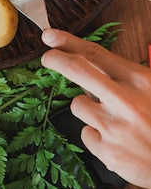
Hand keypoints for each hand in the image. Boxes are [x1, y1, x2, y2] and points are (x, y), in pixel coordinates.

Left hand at [41, 28, 150, 188]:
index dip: (68, 42)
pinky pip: (87, 134)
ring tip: (111, 119)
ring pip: (78, 105)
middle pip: (77, 69)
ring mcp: (114, 127)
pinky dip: (96, 136)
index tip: (52, 37)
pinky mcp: (108, 152)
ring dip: (87, 108)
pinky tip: (115, 140)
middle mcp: (124, 101)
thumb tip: (93, 67)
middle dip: (56, 59)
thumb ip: (126, 78)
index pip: (95, 53)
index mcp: (139, 81)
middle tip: (48, 57)